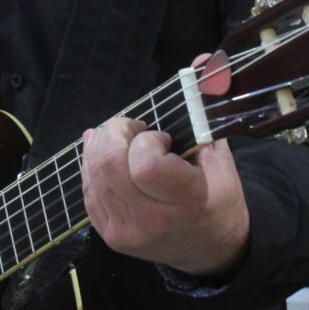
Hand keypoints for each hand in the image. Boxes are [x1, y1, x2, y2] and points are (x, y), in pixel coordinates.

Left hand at [81, 52, 247, 276]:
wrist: (211, 250)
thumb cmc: (218, 196)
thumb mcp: (221, 154)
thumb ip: (206, 106)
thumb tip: (204, 59)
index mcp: (187, 202)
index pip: (145, 165)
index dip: (145, 141)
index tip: (159, 137)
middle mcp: (152, 221)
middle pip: (109, 166)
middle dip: (115, 134)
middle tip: (132, 129)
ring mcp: (126, 232)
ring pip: (93, 175)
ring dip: (101, 146)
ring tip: (121, 139)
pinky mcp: (110, 236)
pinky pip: (88, 190)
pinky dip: (93, 166)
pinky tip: (107, 155)